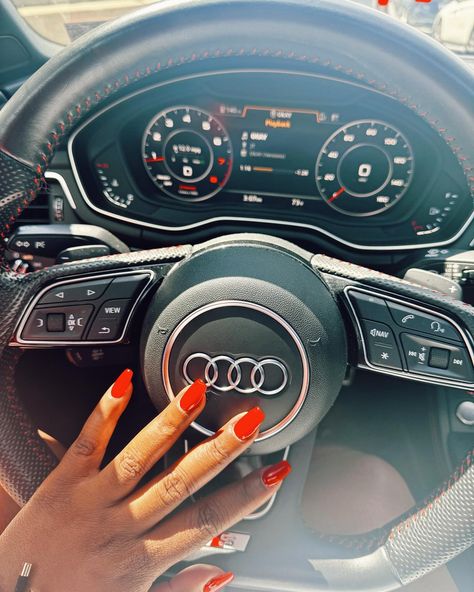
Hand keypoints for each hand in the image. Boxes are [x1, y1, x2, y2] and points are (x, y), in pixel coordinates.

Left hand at [0, 369, 290, 591]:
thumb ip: (181, 589)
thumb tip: (221, 572)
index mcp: (141, 561)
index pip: (206, 523)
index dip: (245, 497)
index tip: (273, 474)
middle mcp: (121, 526)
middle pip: (181, 483)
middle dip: (221, 450)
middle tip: (250, 421)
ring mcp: (91, 500)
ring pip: (139, 457)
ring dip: (171, 423)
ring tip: (197, 393)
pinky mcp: (61, 483)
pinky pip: (86, 442)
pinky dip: (104, 411)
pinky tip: (123, 383)